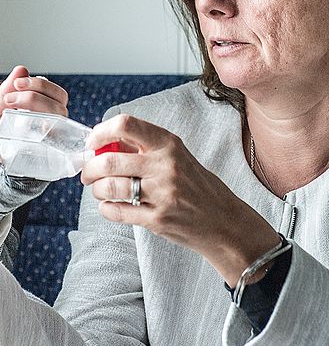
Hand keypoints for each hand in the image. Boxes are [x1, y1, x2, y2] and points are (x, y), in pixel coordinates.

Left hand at [0, 66, 69, 214]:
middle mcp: (55, 125)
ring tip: (10, 109)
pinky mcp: (51, 157)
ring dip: (36, 107)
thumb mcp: (1, 110)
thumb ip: (9, 90)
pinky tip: (26, 129)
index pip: (59, 95)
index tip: (19, 83)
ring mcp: (54, 140)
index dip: (43, 86)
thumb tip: (22, 69)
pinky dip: (44, 133)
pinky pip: (58, 142)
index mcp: (48, 112)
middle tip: (10, 98)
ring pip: (60, 116)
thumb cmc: (3, 137)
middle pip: (61, 104)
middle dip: (35, 95)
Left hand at [82, 114, 280, 285]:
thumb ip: (146, 148)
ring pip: (109, 187)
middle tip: (89, 173)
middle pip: (109, 160)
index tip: (93, 143)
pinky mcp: (158, 219)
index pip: (126, 125)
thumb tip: (107, 142)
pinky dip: (106, 208)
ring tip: (102, 191)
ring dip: (97, 190)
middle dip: (90, 168)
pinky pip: (116, 211)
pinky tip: (112, 206)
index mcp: (170, 144)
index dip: (101, 132)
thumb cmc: (198, 187)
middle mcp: (166, 165)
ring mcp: (162, 193)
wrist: (223, 220)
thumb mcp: (178, 157)